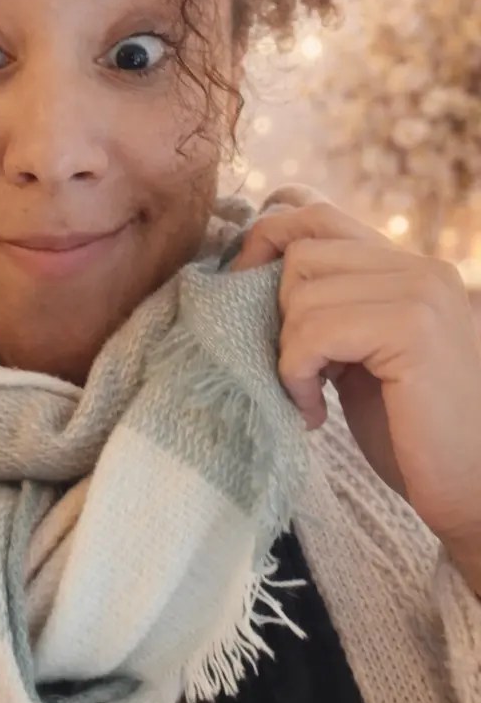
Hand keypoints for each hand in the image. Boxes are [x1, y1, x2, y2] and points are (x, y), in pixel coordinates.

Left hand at [231, 195, 480, 559]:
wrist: (472, 491)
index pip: (317, 211)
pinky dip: (297, 374)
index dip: (267, 238)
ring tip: (310, 395)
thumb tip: (253, 264)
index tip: (243, 287)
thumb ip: (331, 304)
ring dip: (288, 353)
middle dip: (276, 308)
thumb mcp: (361, 351)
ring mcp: (421, 293)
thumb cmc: (410, 431)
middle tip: (293, 364)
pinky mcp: (412, 330)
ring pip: (301, 291)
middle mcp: (420, 266)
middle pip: (302, 248)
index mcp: (408, 265)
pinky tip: (315, 411)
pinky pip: (314, 331)